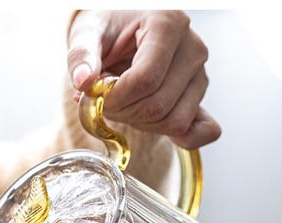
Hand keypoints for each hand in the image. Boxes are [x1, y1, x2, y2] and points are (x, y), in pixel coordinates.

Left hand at [67, 10, 220, 148]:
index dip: (116, 99)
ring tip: (125, 104)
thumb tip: (84, 82)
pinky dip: (178, 138)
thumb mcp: (88, 33)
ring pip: (173, 121)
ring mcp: (199, 74)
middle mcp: (191, 49)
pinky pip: (200, 130)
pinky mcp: (199, 97)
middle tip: (106, 102)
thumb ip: (82, 56)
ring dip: (141, 124)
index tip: (97, 98)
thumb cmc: (109, 29)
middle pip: (158, 106)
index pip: (145, 80)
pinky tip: (152, 126)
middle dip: (124, 113)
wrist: (122, 31)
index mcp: (167, 25)